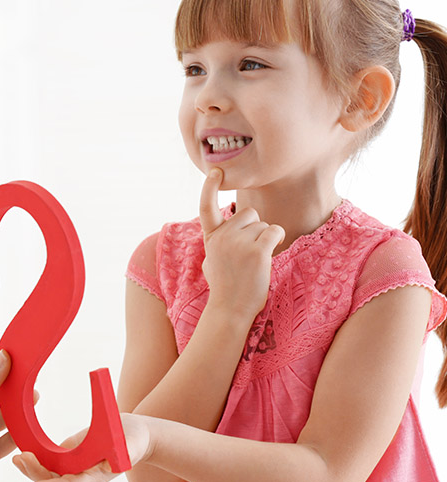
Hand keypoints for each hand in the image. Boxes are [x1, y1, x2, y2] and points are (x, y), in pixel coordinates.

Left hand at [12, 413, 150, 481]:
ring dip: (32, 467)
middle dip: (36, 474)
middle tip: (20, 460)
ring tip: (16, 458)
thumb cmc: (134, 439)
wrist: (133, 435)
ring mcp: (75, 467)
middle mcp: (82, 475)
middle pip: (55, 480)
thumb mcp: (131, 444)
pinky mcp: (70, 456)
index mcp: (95, 476)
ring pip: (49, 472)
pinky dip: (37, 458)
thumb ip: (125, 452)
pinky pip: (51, 461)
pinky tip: (23, 452)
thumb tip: (119, 460)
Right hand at [199, 168, 284, 321]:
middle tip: (248, 252)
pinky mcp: (257, 250)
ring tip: (255, 261)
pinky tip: (269, 255)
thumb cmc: (224, 286)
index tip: (215, 172)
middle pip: (248, 213)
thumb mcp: (211, 259)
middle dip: (253, 227)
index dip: (209, 186)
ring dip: (265, 238)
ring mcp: (239, 242)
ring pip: (263, 224)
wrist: (230, 309)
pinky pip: (274, 231)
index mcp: (210, 237)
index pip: (205, 206)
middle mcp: (222, 236)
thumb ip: (217, 240)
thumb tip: (221, 229)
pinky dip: (275, 240)